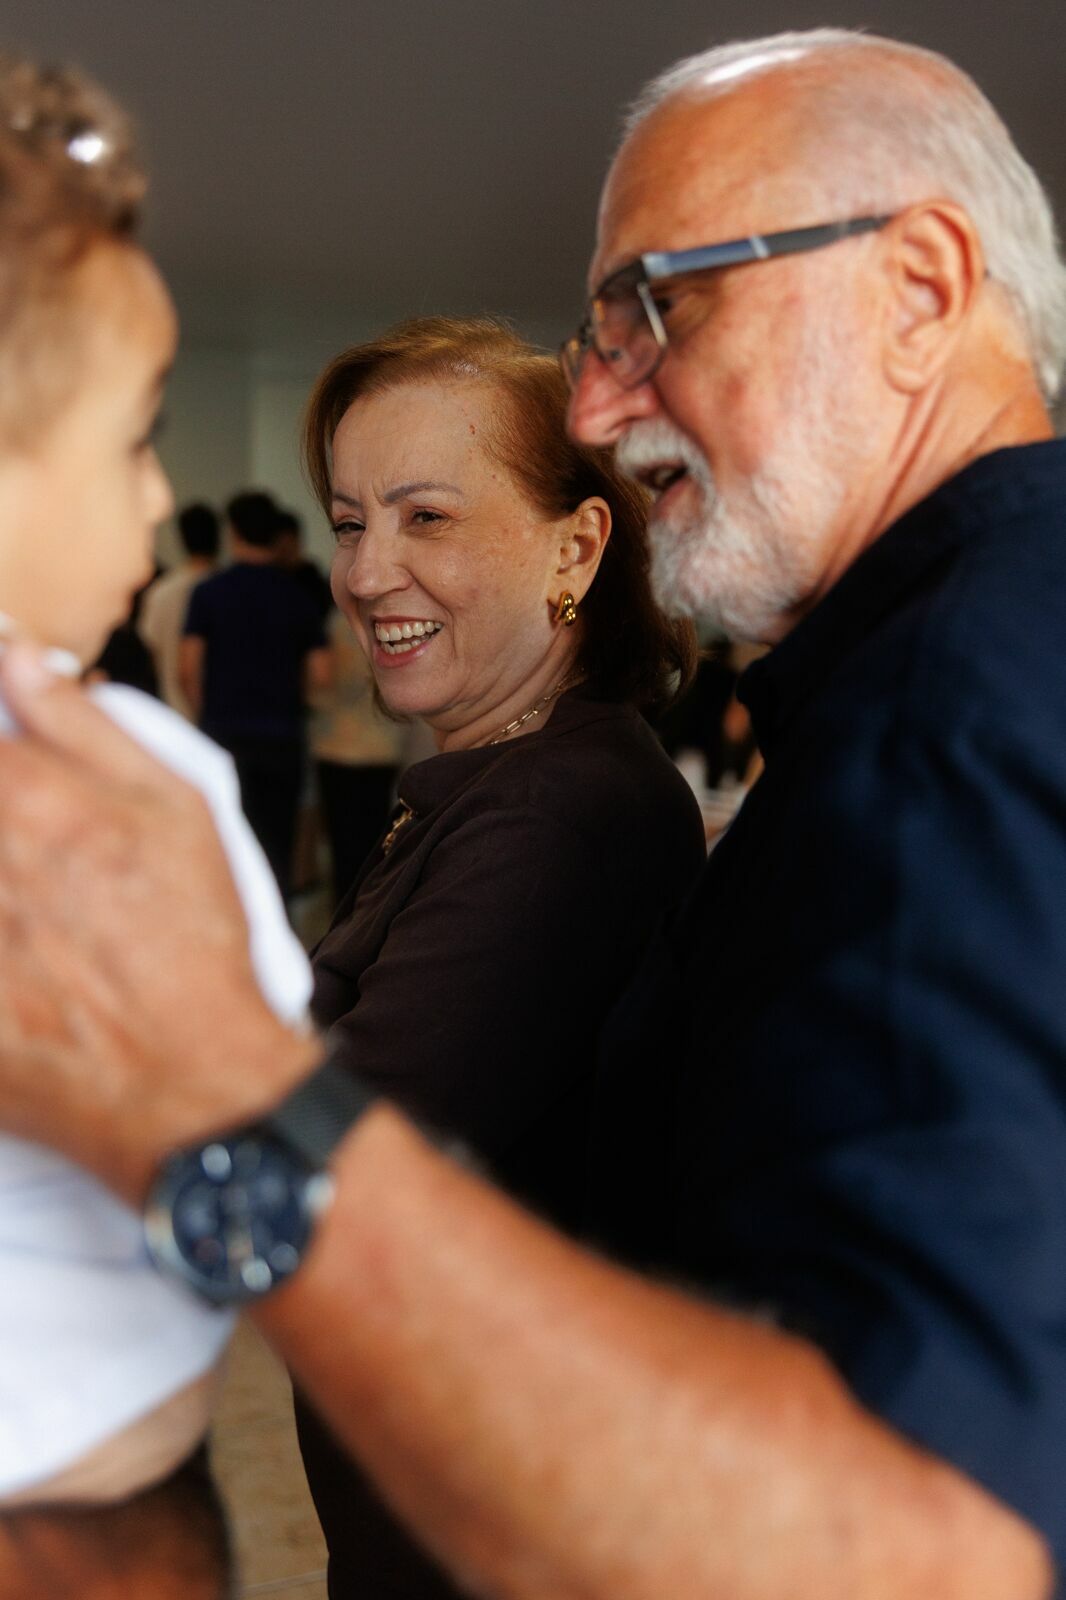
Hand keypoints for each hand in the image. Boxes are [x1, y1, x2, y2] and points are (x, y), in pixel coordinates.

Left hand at [0, 646, 316, 1202]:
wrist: (190, 1081)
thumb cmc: (194, 941)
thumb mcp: (177, 809)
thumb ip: (83, 723)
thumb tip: (16, 654)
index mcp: (24, 798)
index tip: (3, 772)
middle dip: (0, 830)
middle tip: (35, 867)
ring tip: (29, 914)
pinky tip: (15, 959)